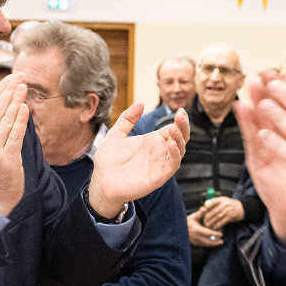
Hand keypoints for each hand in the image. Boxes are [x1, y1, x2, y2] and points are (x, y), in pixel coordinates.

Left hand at [88, 103, 189, 217]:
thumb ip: (127, 119)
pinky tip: (171, 145)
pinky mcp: (158, 177)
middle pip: (180, 138)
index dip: (179, 120)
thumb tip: (140, 103)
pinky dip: (175, 155)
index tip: (180, 110)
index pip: (172, 129)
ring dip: (180, 139)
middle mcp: (158, 152)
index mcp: (151, 142)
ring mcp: (159, 164)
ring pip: (180, 151)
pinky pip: (172, 165)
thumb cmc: (108, 161)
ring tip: (173, 128)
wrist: (101, 182)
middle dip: (184, 126)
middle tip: (181, 115)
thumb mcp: (116, 134)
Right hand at [187, 208, 222, 246]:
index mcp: (197, 230)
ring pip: (206, 244)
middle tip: (222, 241)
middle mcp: (196, 237)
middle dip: (216, 242)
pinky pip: (203, 245)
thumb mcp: (193, 217)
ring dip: (213, 244)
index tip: (221, 234)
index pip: (208, 233)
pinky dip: (208, 245)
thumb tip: (204, 208)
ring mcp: (195, 241)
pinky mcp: (194, 243)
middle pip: (208, 241)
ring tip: (219, 243)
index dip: (215, 234)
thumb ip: (200, 213)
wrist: (178, 229)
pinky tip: (212, 243)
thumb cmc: (186, 222)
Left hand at [202, 196, 244, 229]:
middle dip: (207, 217)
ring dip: (211, 222)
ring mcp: (228, 211)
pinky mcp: (230, 217)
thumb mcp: (223, 200)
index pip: (212, 202)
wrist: (242, 208)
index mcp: (222, 199)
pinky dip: (218, 225)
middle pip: (214, 211)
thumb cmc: (230, 204)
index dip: (206, 207)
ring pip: (217, 217)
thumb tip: (205, 204)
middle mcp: (225, 204)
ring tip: (207, 225)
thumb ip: (214, 201)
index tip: (202, 211)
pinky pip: (222, 222)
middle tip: (204, 221)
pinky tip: (214, 227)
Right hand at [235, 78, 285, 246]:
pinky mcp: (258, 164)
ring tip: (253, 81)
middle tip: (269, 70)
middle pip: (277, 109)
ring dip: (256, 100)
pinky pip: (251, 141)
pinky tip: (241, 108)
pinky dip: (246, 124)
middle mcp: (282, 139)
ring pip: (262, 120)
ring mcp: (268, 150)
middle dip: (273, 90)